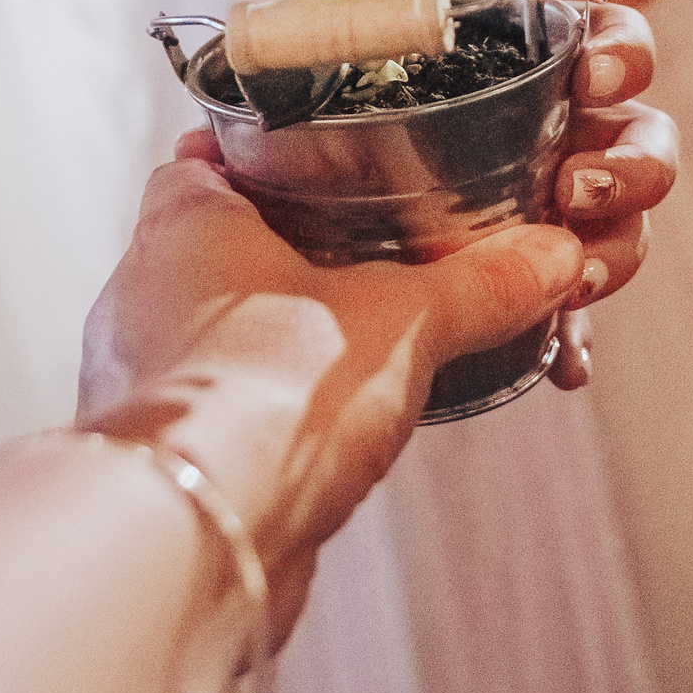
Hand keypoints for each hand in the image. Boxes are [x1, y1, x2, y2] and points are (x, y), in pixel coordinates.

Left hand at [77, 2, 676, 632]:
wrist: (195, 544)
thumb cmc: (262, 400)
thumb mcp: (402, 322)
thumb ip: (481, 284)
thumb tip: (551, 255)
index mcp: (181, 215)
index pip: (219, 148)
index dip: (280, 150)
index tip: (341, 158)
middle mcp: (141, 284)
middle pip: (228, 241)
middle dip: (304, 251)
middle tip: (379, 254)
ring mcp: (141, 372)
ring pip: (227, 327)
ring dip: (291, 336)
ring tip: (368, 348)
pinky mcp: (162, 451)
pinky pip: (226, 404)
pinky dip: (276, 408)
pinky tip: (331, 427)